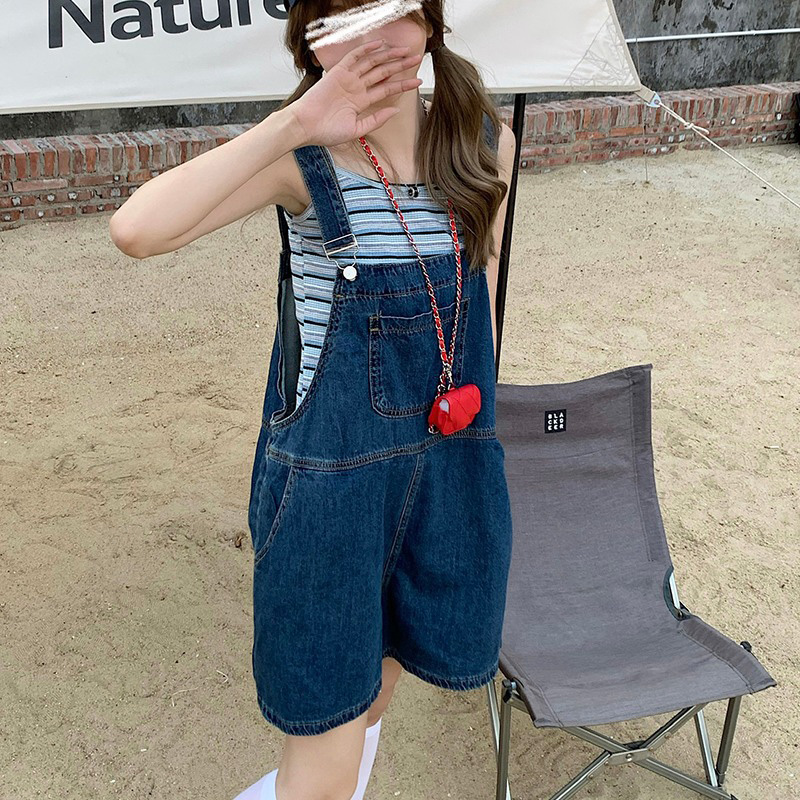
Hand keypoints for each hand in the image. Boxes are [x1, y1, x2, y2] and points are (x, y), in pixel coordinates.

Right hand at [287, 39, 423, 146]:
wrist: (306, 126)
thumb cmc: (326, 132)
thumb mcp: (357, 129)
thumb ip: (376, 120)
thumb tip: (395, 110)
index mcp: (361, 101)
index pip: (386, 89)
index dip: (402, 84)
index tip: (417, 81)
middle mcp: (357, 88)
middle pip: (382, 72)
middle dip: (399, 66)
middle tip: (415, 59)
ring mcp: (348, 79)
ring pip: (372, 63)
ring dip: (388, 56)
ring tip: (403, 51)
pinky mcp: (338, 72)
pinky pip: (354, 57)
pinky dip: (366, 50)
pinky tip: (380, 45)